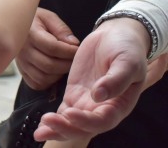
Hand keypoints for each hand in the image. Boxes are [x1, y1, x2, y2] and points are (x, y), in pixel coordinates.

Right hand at [17, 9, 78, 90]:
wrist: (16, 26)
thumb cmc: (36, 20)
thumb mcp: (48, 17)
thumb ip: (61, 29)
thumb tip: (73, 44)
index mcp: (30, 33)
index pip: (52, 47)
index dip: (69, 51)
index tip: (78, 49)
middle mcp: (23, 50)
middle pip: (49, 65)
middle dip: (67, 64)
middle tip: (74, 59)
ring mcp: (21, 63)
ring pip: (43, 77)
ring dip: (59, 74)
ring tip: (65, 64)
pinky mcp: (22, 72)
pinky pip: (37, 84)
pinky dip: (49, 81)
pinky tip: (54, 72)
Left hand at [33, 17, 150, 141]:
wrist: (115, 35)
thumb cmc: (127, 49)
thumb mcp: (127, 62)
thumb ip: (116, 80)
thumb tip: (98, 96)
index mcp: (119, 105)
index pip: (102, 120)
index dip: (86, 121)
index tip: (69, 114)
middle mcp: (103, 109)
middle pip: (84, 127)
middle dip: (66, 128)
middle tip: (48, 122)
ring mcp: (87, 103)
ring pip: (71, 123)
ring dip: (56, 129)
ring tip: (39, 132)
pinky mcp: (75, 94)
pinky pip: (63, 112)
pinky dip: (53, 121)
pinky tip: (40, 126)